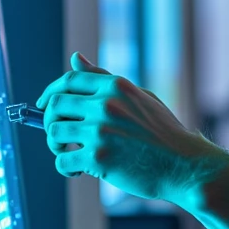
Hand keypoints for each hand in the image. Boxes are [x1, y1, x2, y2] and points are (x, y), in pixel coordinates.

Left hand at [36, 53, 224, 203]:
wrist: (184, 165)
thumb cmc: (163, 132)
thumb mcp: (138, 97)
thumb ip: (104, 79)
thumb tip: (74, 58)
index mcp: (116, 87)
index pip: (70, 80)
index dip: (51, 92)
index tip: (44, 105)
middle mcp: (106, 105)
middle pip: (56, 106)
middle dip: (49, 121)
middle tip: (59, 136)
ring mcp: (101, 132)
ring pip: (55, 134)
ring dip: (56, 146)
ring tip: (69, 154)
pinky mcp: (99, 159)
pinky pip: (63, 161)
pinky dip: (65, 167)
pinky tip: (78, 170)